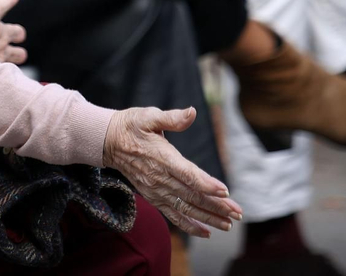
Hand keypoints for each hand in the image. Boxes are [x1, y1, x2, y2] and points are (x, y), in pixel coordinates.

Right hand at [104, 107, 241, 236]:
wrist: (107, 142)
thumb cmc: (131, 126)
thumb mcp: (149, 116)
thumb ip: (172, 118)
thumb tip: (191, 112)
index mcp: (162, 157)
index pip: (187, 174)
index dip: (206, 184)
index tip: (225, 192)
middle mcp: (160, 178)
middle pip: (192, 195)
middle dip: (216, 206)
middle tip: (237, 213)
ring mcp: (156, 190)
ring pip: (186, 208)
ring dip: (208, 218)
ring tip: (228, 224)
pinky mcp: (153, 196)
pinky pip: (173, 215)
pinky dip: (189, 225)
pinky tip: (205, 232)